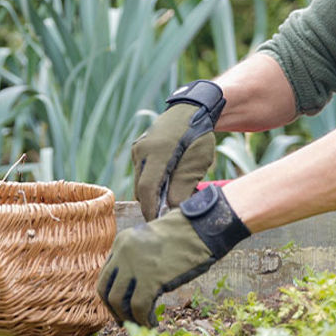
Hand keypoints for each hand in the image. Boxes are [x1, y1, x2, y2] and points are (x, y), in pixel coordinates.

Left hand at [97, 184, 249, 325]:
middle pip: (106, 290)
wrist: (202, 227)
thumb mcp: (151, 240)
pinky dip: (143, 320)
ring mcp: (135, 265)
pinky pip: (139, 307)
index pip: (106, 275)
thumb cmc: (184, 234)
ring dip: (128, 318)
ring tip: (142, 324)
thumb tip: (134, 287)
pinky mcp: (151, 278)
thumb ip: (138, 257)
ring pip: (118, 301)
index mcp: (121, 242)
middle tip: (125, 322)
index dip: (111, 296)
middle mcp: (123, 252)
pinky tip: (153, 323)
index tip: (121, 309)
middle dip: (114, 311)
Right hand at [133, 80, 224, 220]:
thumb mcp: (197, 163)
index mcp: (157, 153)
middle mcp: (142, 150)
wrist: (191, 110)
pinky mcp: (138, 149)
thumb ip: (184, 187)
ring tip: (170, 199)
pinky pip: (141, 172)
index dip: (151, 210)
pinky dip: (152, 182)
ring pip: (140, 181)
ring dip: (152, 193)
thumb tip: (172, 210)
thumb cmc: (198, 137)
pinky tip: (167, 184)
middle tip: (166, 217)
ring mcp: (138, 149)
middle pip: (140, 188)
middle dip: (151, 204)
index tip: (157, 224)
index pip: (146, 189)